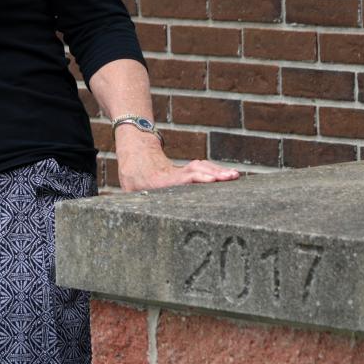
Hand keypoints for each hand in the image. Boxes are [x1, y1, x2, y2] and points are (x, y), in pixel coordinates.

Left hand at [114, 129, 239, 192]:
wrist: (136, 151)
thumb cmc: (132, 175)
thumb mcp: (128, 187)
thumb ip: (133, 200)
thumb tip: (128, 213)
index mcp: (159, 180)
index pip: (179, 178)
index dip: (195, 178)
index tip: (209, 178)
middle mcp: (174, 174)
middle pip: (196, 171)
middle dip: (214, 174)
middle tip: (231, 176)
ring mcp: (181, 171)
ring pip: (201, 168)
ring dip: (218, 172)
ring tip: (235, 176)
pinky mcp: (187, 171)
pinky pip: (202, 169)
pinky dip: (216, 171)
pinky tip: (229, 175)